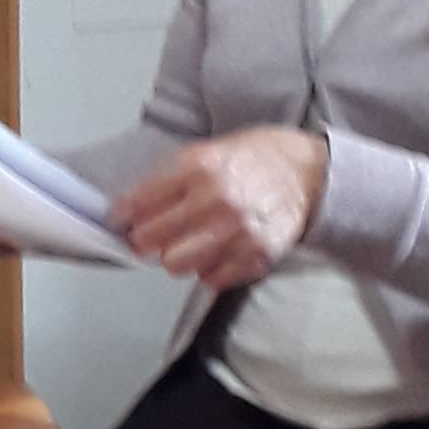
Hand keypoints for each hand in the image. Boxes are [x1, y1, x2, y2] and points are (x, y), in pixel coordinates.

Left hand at [110, 128, 326, 287]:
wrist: (308, 173)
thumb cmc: (256, 159)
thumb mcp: (210, 150)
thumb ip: (173, 178)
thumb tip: (132, 209)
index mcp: (199, 167)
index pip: (140, 202)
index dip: (123, 216)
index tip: (119, 222)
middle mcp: (216, 199)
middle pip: (151, 240)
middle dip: (146, 239)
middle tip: (153, 236)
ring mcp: (236, 231)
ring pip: (175, 264)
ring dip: (177, 256)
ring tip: (189, 243)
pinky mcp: (255, 255)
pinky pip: (210, 279)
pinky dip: (208, 269)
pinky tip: (217, 251)